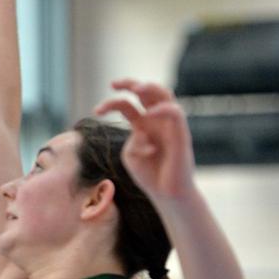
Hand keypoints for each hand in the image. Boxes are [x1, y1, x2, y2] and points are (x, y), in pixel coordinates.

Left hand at [95, 79, 196, 200]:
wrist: (168, 195)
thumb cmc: (150, 176)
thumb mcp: (131, 156)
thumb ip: (132, 140)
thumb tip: (142, 130)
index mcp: (143, 125)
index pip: (128, 105)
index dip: (111, 103)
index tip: (97, 111)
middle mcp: (156, 121)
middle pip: (147, 92)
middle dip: (130, 83)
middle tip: (113, 84)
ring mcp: (169, 125)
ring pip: (164, 94)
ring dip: (149, 87)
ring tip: (135, 89)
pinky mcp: (181, 134)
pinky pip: (175, 112)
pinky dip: (162, 109)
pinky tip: (150, 114)